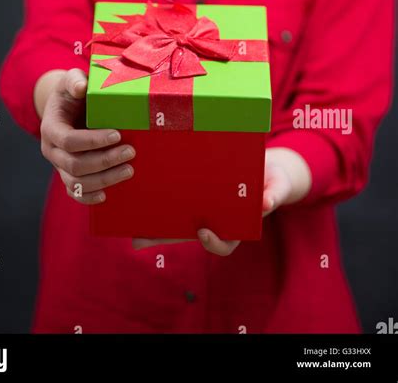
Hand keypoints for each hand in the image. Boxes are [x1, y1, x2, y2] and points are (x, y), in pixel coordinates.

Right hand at [40, 68, 136, 204]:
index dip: (92, 141)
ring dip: (103, 179)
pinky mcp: (68, 174)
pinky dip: (88, 197)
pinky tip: (106, 195)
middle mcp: (51, 150)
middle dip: (104, 161)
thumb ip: (74, 80)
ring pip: (76, 182)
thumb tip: (81, 87)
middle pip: (74, 164)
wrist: (66, 107)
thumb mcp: (71, 80)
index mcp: (50, 128)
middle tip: (131, 152)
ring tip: (129, 170)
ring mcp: (58, 165)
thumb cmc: (72, 92)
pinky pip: (74, 192)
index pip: (68, 140)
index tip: (117, 134)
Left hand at [132, 147, 311, 254]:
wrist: (268, 166)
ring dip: (153, 222)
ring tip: (129, 224)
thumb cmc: (274, 182)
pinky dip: (160, 195)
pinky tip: (142, 188)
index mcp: (235, 226)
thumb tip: (267, 204)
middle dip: (162, 237)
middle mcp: (215, 219)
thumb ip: (273, 195)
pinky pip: (176, 195)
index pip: (222, 243)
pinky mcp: (194, 187)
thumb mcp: (278, 187)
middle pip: (187, 233)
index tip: (203, 232)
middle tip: (139, 240)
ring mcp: (202, 206)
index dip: (212, 242)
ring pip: (176, 218)